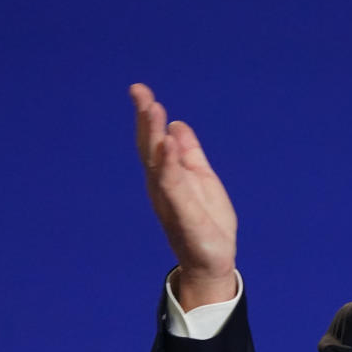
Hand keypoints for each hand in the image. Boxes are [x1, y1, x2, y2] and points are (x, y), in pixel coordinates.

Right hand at [131, 83, 237, 308]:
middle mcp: (162, 185)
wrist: (212, 261)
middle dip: (145, 119)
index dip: (148, 116)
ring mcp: (170, 199)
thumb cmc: (207, 223)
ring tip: (153, 109)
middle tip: (139, 91)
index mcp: (167, 175)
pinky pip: (173, 185)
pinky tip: (166, 144)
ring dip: (153, 135)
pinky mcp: (182, 213)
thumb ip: (189, 154)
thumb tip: (177, 124)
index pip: (154, 140)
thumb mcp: (202, 179)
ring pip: (158, 162)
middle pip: (150, 147)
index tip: (141, 90)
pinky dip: (168, 164)